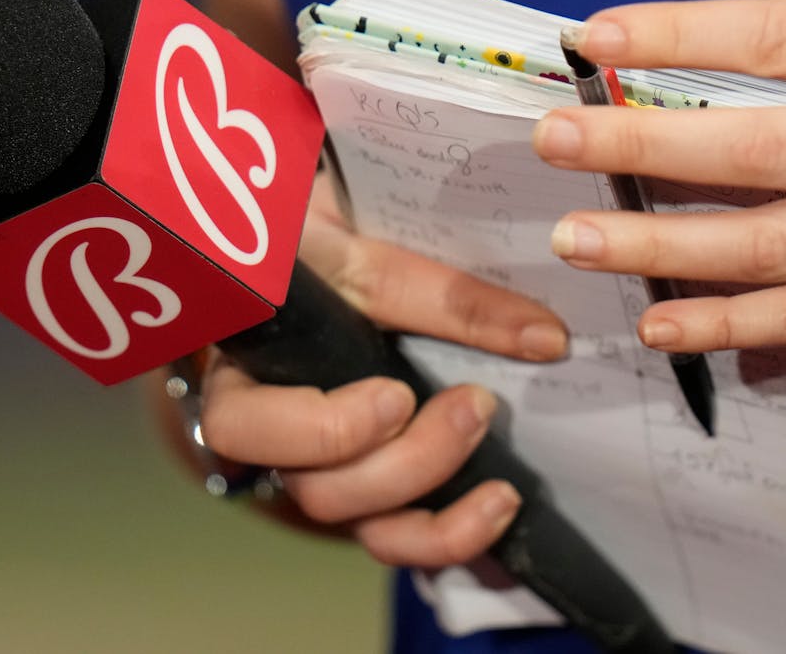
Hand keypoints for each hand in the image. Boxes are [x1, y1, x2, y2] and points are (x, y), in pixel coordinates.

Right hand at [185, 172, 567, 566]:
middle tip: (474, 406)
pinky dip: (451, 535)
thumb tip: (544, 338)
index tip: (396, 396)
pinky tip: (498, 507)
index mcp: (241, 377)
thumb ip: (441, 296)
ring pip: (360, 524)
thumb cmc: (322, 248)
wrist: (319, 255)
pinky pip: (397, 537)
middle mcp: (273, 439)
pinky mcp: (369, 487)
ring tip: (499, 477)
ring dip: (435, 510)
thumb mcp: (365, 256)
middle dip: (405, 463)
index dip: (325, 431)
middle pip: (316, 490)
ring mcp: (323, 469)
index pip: (243, 429)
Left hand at [533, 0, 785, 351]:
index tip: (600, 35)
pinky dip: (726, 326)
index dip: (682, 36)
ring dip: (658, 246)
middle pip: (750, 151)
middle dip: (639, 146)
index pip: (780, 38)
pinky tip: (657, 320)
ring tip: (573, 236)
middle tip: (551, 139)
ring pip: (762, 249)